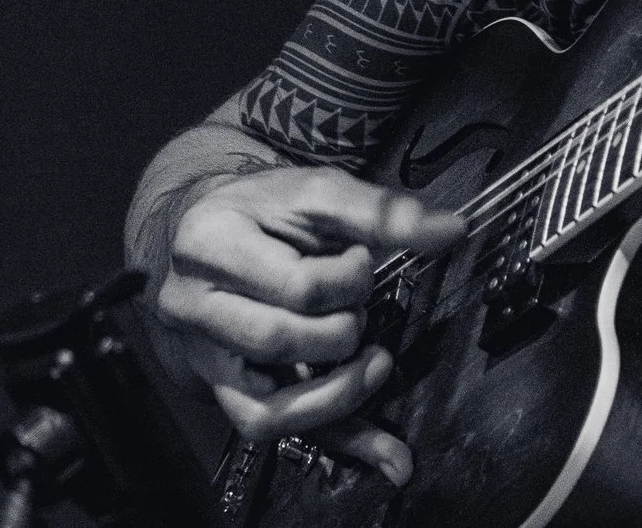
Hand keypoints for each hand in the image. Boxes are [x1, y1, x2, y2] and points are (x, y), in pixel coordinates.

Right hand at [152, 166, 460, 485]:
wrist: (208, 230)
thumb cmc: (263, 210)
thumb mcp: (316, 191)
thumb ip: (380, 210)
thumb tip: (450, 231)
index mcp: (209, 243)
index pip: (297, 286)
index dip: (350, 279)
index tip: (363, 260)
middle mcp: (191, 306)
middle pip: (278, 342)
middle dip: (341, 329)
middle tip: (360, 305)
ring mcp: (203, 356)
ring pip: (266, 409)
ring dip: (340, 394)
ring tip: (376, 363)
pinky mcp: (222, 390)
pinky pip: (272, 430)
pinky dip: (335, 438)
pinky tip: (385, 449)